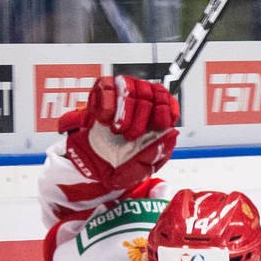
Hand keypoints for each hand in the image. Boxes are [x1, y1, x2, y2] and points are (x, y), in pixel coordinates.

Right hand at [57, 75, 178, 188]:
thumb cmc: (117, 163)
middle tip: (131, 136)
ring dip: (123, 114)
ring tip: (117, 131)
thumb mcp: (139, 170)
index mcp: (156, 120)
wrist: (89, 162)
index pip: (169, 101)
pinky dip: (106, 108)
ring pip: (130, 90)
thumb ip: (156, 155)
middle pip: (152, 94)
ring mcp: (123, 94)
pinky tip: (105, 121)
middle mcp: (142, 102)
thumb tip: (172, 133)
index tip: (159, 123)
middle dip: (142, 118)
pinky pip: (108, 89)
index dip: (166, 109)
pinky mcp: (104, 91)